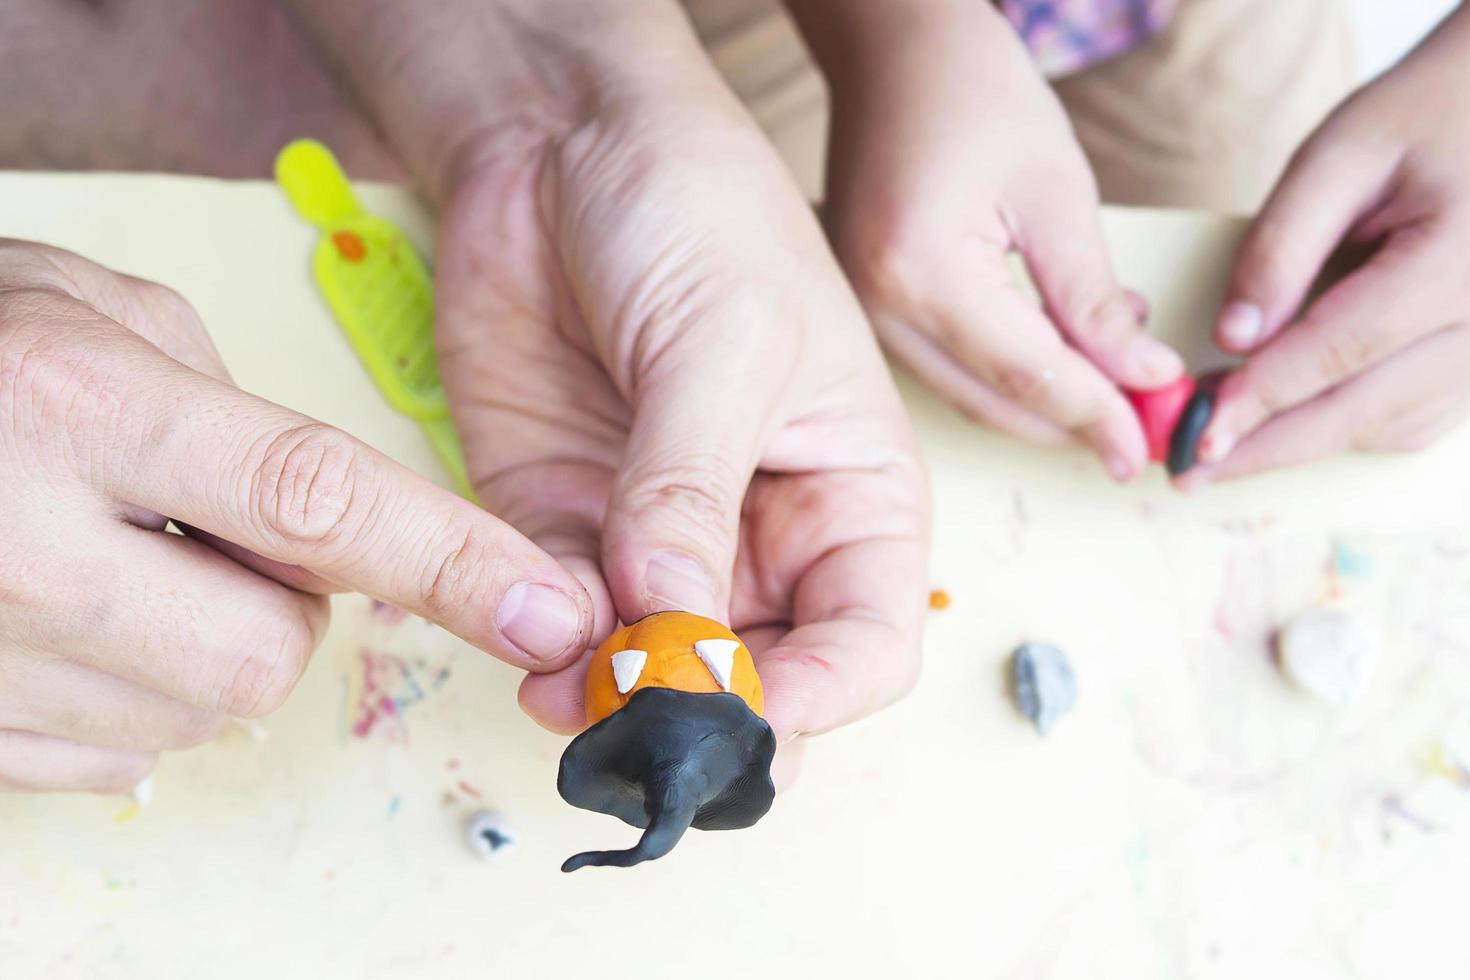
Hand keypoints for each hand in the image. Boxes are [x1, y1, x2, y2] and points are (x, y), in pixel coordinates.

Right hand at [0, 242, 591, 791]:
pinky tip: (71, 616)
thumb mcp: (102, 313)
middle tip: (209, 534)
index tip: (548, 611)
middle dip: (284, 606)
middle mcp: (16, 539)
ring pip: (198, 714)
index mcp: (74, 401)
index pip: (311, 502)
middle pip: (268, 649)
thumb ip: (237, 414)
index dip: (449, 563)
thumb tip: (331, 534)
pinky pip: (115, 757)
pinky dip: (130, 693)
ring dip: (200, 645)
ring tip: (115, 559)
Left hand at [432, 77, 928, 744]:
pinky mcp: (559, 524)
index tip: (743, 715)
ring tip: (569, 693)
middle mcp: (761, 536)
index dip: (816, 699)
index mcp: (849, 496)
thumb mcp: (726, 342)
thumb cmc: (698, 208)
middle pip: (755, 678)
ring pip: (650, 669)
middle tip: (645, 729)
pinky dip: (543, 650)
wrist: (562, 141)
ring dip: (611, 699)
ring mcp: (655, 540)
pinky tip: (527, 648)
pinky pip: (558, 619)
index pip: (865, 643)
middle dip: (704, 718)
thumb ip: (692, 489)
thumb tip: (671, 622)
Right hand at [790, 0, 1182, 479]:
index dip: (1095, 415)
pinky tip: (1060, 348)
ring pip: (966, 394)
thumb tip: (1142, 378)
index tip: (1146, 446)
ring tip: (1116, 377)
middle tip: (1141, 433)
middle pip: (989, 401)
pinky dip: (1005, 374)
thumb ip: (1093, 297)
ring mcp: (861, 311)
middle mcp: (876, 305)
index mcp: (921, 269)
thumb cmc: (973, 93)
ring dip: (1043, 401)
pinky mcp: (866, 308)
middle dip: (1071, 423)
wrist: (893, 54)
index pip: (1025, 374)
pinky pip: (944, 366)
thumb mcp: (1056, 190)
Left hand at [1184, 9, 1469, 485]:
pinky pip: (1415, 421)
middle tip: (1191, 469)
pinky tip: (1287, 418)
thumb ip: (1282, 245)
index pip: (1343, 349)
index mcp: (1458, 259)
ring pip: (1388, 427)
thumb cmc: (1423, 117)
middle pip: (1364, 409)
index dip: (1263, 397)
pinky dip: (1348, 427)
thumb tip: (1233, 337)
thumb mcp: (1341, 155)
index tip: (1199, 430)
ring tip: (1225, 439)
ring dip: (1304, 441)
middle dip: (1269, 446)